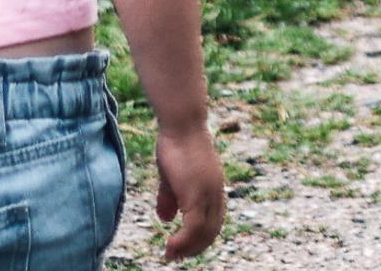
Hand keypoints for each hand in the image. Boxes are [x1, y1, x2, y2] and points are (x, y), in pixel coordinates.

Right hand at [153, 119, 228, 258]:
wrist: (181, 123)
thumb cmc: (175, 143)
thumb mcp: (171, 175)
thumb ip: (170, 197)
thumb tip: (165, 218)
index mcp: (213, 189)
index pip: (214, 222)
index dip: (201, 238)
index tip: (186, 247)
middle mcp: (215, 194)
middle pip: (212, 231)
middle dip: (195, 248)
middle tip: (176, 257)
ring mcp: (208, 194)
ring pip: (203, 233)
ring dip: (187, 249)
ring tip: (171, 255)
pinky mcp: (196, 194)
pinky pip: (193, 227)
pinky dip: (183, 242)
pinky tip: (170, 247)